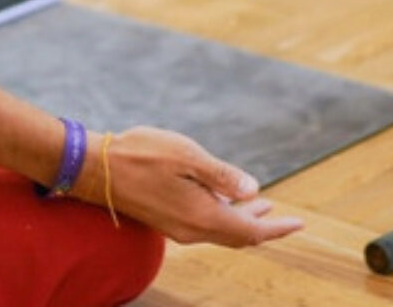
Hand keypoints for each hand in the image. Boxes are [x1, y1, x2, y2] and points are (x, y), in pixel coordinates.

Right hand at [78, 127, 303, 247]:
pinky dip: (222, 216)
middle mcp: (191, 230)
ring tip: (259, 205)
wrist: (95, 168)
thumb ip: (222, 177)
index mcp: (202, 216)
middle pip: (237, 236)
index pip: (250, 231)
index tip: (298, 224)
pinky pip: (203, 225)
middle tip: (284, 217)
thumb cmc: (141, 155)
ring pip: (220, 231)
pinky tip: (222, 199)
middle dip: (262, 226)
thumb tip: (254, 191)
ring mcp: (176, 228)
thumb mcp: (187, 156)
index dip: (276, 228)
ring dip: (241, 219)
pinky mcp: (164, 220)